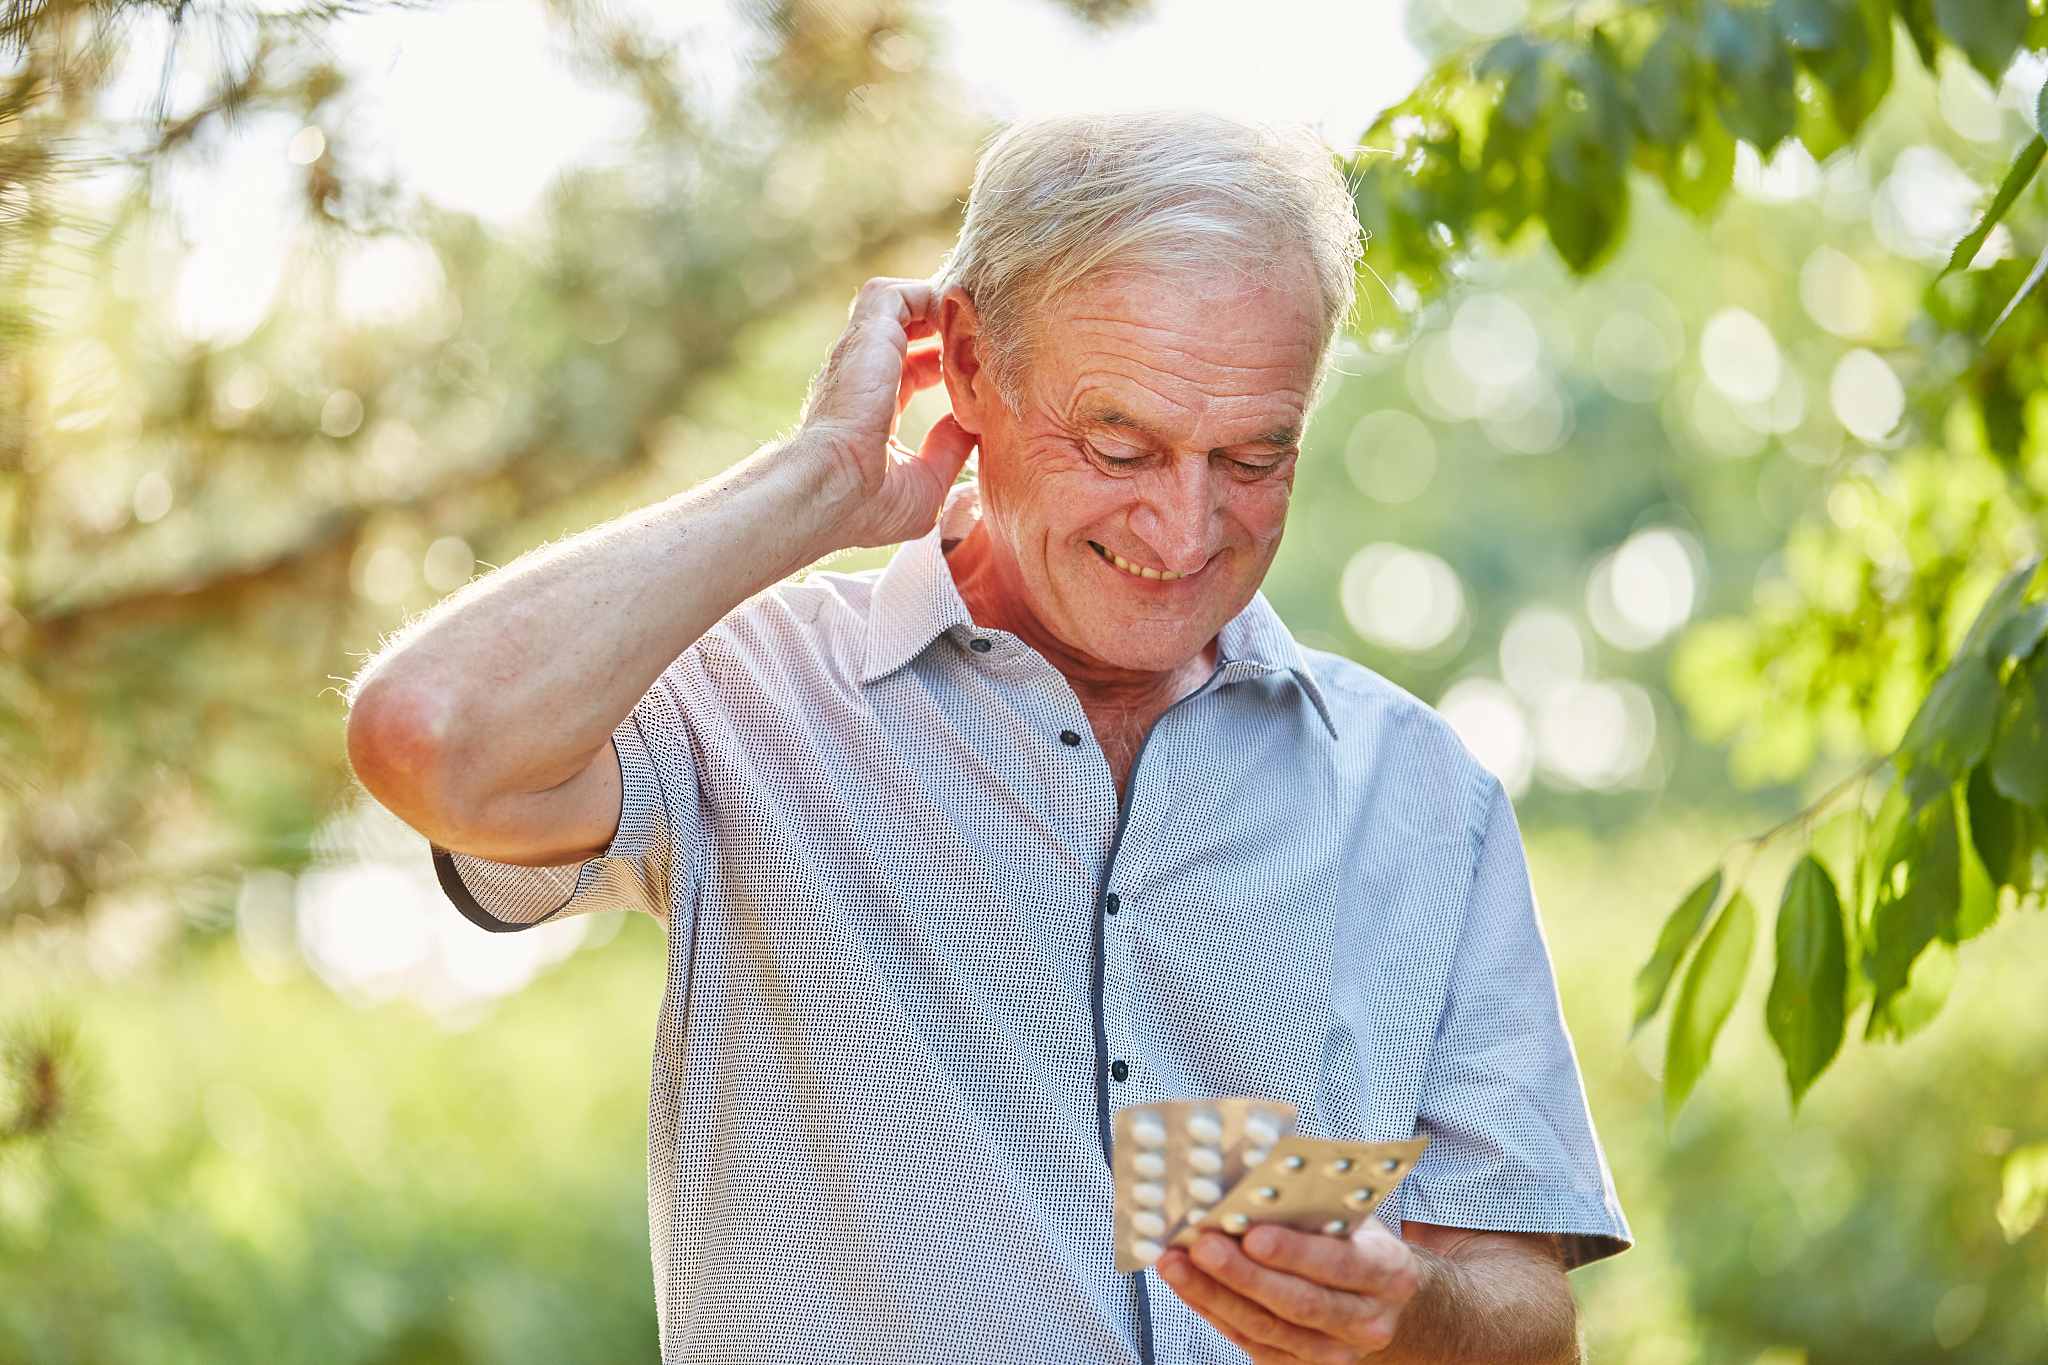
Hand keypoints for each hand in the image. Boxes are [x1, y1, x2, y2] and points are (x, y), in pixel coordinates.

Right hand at [796, 276, 977, 549]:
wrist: (833, 490)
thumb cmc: (869, 504)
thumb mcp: (926, 484)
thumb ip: (949, 451)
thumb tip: (972, 425)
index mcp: (871, 411)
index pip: (909, 371)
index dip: (941, 364)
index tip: (973, 368)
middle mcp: (862, 377)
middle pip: (904, 332)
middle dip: (942, 327)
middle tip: (981, 334)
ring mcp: (861, 355)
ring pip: (898, 304)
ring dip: (936, 303)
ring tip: (973, 316)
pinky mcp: (867, 337)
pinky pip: (897, 295)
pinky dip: (928, 294)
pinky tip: (959, 314)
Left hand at [1156, 1221, 1420, 1363]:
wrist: (1381, 1299)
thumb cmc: (1356, 1243)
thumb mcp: (1351, 1218)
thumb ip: (1314, 1209)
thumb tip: (1251, 1192)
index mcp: (1388, 1273)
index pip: (1338, 1263)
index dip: (1294, 1252)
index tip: (1251, 1233)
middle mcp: (1367, 1322)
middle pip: (1298, 1302)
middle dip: (1243, 1274)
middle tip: (1200, 1246)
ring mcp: (1336, 1352)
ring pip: (1267, 1328)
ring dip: (1215, 1295)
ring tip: (1176, 1264)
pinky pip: (1252, 1342)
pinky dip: (1214, 1311)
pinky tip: (1188, 1285)